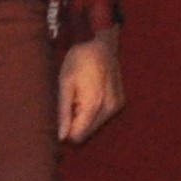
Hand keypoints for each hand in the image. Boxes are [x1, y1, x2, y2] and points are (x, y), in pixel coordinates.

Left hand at [55, 29, 125, 143]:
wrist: (102, 43)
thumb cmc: (80, 60)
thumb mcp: (65, 83)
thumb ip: (63, 111)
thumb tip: (61, 137)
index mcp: (94, 106)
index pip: (77, 137)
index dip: (66, 129)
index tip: (61, 114)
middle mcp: (109, 109)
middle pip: (87, 133)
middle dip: (75, 123)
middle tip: (70, 102)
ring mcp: (116, 106)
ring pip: (95, 126)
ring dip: (84, 117)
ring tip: (80, 96)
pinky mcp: (120, 102)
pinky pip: (103, 117)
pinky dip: (94, 111)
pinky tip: (90, 94)